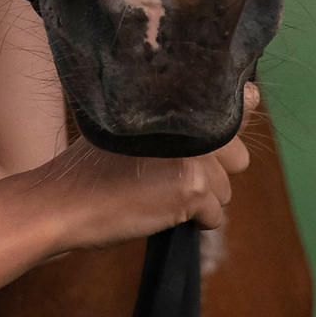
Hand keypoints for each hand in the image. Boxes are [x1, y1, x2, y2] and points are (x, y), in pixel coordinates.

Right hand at [20, 83, 258, 257]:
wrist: (63, 201)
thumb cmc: (95, 167)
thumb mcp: (137, 126)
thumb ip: (187, 115)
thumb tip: (253, 96)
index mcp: (175, 98)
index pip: (238, 105)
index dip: (221, 130)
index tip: (193, 146)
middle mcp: (190, 119)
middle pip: (236, 157)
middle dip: (209, 173)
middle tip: (162, 173)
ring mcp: (195, 152)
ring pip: (225, 190)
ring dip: (196, 198)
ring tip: (153, 191)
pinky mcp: (193, 187)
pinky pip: (214, 215)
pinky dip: (191, 221)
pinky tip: (154, 209)